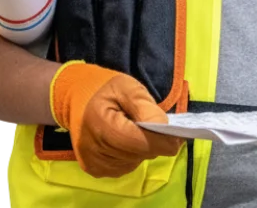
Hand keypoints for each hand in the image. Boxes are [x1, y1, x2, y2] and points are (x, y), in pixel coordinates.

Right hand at [50, 61, 185, 177]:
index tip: (180, 137)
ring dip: (143, 149)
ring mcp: (92, 162)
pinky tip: (128, 140)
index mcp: (100, 123)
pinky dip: (132, 156)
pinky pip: (124, 167)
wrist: (77, 97)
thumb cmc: (106, 88)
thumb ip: (147, 108)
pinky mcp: (94, 169)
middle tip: (161, 128)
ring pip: (134, 162)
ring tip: (139, 130)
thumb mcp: (129, 88)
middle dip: (155, 142)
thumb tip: (165, 128)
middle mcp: (93, 149)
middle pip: (138, 154)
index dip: (161, 141)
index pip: (138, 142)